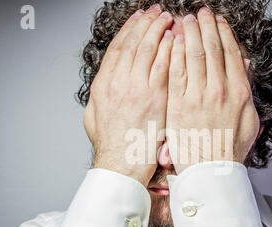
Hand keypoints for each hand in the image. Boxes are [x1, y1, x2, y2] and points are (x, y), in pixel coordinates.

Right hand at [83, 5, 173, 185]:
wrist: (122, 166)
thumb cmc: (112, 147)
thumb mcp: (93, 119)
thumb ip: (98, 99)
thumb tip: (105, 85)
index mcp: (103, 85)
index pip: (117, 48)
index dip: (129, 30)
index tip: (138, 19)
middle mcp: (117, 82)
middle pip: (133, 43)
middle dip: (146, 23)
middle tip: (155, 11)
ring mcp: (136, 88)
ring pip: (148, 49)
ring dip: (159, 30)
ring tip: (168, 18)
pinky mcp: (155, 98)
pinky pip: (164, 65)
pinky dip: (170, 49)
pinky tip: (177, 39)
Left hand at [166, 7, 260, 174]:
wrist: (209, 172)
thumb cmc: (228, 149)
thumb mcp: (249, 121)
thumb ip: (246, 91)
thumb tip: (243, 66)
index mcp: (239, 93)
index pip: (231, 53)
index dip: (223, 33)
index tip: (217, 21)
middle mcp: (219, 91)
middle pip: (212, 49)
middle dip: (205, 26)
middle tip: (200, 13)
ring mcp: (197, 97)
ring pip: (194, 55)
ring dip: (189, 33)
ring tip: (184, 20)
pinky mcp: (178, 104)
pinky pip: (175, 71)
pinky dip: (175, 53)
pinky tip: (172, 41)